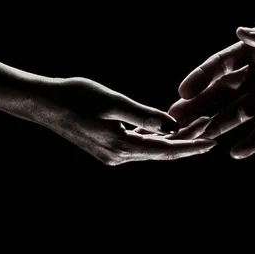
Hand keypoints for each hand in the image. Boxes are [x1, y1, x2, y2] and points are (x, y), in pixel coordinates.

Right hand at [26, 76, 216, 165]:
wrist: (43, 103)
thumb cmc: (76, 97)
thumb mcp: (114, 102)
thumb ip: (145, 115)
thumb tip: (173, 127)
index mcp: (122, 147)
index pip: (166, 150)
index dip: (190, 145)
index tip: (211, 141)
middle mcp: (118, 156)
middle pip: (161, 151)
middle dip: (186, 140)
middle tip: (209, 126)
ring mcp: (111, 154)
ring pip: (151, 148)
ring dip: (172, 138)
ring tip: (194, 125)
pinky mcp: (106, 148)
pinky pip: (138, 144)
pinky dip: (154, 136)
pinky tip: (164, 128)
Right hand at [168, 10, 254, 158]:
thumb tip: (240, 32)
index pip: (222, 65)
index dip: (201, 78)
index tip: (182, 92)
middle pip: (223, 92)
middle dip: (200, 106)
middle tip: (176, 120)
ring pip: (239, 114)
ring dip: (219, 125)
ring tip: (197, 139)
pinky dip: (252, 142)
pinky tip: (234, 152)